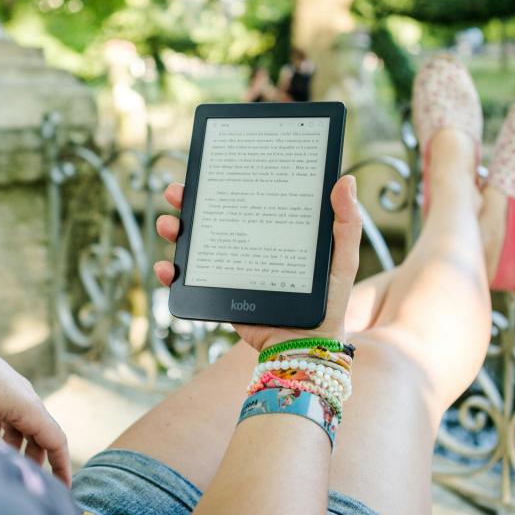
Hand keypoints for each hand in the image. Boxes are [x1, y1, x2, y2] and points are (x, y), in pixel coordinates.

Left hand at [0, 312, 71, 485]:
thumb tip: (10, 471)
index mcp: (30, 407)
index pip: (57, 442)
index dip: (63, 468)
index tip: (64, 490)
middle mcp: (28, 400)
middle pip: (42, 437)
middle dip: (39, 463)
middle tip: (29, 487)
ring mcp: (15, 395)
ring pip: (25, 430)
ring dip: (20, 451)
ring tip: (6, 470)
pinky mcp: (1, 392)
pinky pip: (12, 420)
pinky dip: (7, 438)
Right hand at [154, 175, 361, 351]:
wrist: (305, 349)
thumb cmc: (329, 304)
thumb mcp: (342, 260)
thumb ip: (346, 224)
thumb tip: (345, 180)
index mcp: (273, 231)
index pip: (246, 199)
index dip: (225, 183)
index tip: (210, 166)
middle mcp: (248, 245)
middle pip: (213, 217)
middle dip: (189, 202)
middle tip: (176, 192)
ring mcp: (231, 270)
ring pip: (195, 245)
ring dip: (175, 231)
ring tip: (168, 225)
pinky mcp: (220, 293)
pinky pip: (190, 281)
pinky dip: (172, 273)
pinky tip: (167, 267)